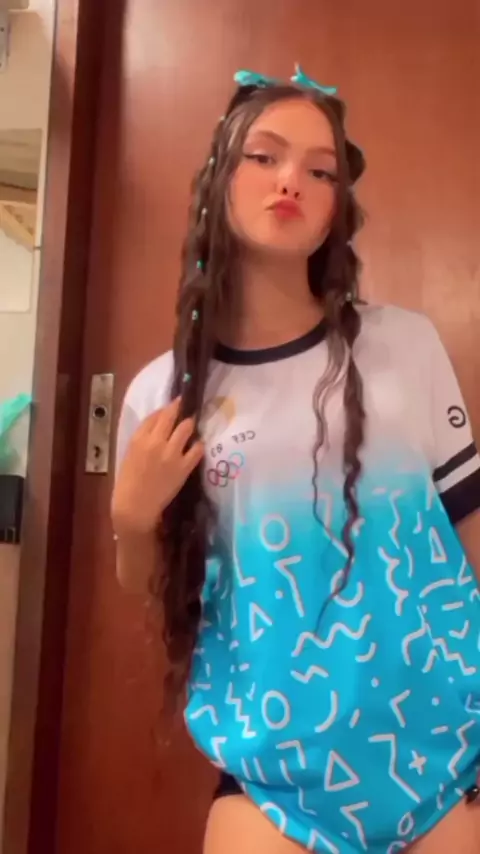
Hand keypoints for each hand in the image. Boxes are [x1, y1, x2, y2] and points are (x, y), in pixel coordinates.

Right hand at [111, 397, 203, 536]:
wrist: (135, 507)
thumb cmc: (128, 483)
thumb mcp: (129, 455)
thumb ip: (142, 440)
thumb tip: (157, 429)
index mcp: (138, 438)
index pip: (155, 415)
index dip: (165, 409)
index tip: (172, 406)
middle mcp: (156, 441)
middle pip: (171, 416)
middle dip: (179, 408)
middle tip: (186, 407)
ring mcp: (171, 453)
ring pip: (187, 427)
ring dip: (190, 425)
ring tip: (191, 427)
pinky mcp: (183, 467)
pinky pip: (197, 449)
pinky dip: (198, 446)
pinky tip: (197, 447)